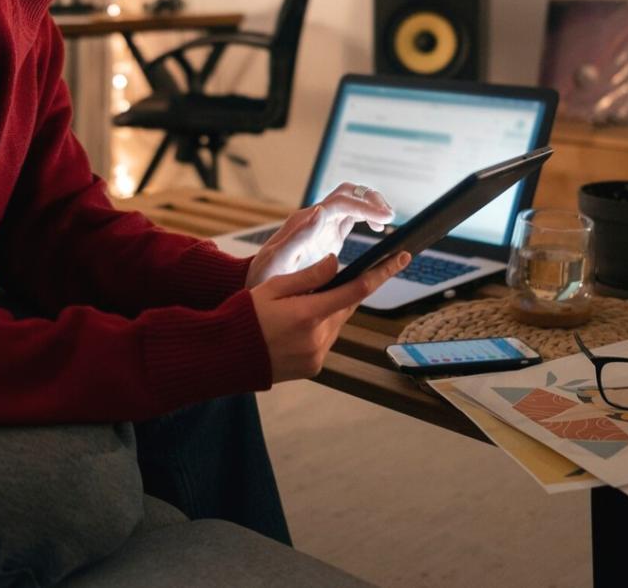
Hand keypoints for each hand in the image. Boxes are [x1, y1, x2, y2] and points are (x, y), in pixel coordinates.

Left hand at [245, 182, 394, 288]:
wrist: (259, 283)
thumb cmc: (264, 274)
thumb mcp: (276, 258)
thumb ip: (297, 236)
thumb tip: (319, 210)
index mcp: (306, 221)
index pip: (341, 202)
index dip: (365, 206)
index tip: (385, 218)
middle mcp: (316, 218)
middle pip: (348, 193)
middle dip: (371, 199)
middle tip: (390, 216)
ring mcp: (323, 225)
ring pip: (352, 201)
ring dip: (371, 205)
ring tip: (388, 220)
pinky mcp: (329, 234)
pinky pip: (351, 217)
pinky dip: (368, 217)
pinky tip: (378, 229)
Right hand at [250, 250, 411, 381]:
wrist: (225, 356)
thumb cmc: (244, 316)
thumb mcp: (273, 287)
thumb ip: (309, 276)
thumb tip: (336, 263)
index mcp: (308, 314)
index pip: (356, 289)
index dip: (382, 272)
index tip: (401, 258)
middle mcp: (318, 339)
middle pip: (347, 307)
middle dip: (344, 292)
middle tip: (328, 283)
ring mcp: (317, 356)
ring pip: (337, 324)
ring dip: (330, 311)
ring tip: (300, 307)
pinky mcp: (314, 368)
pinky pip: (327, 341)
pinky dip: (321, 329)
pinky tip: (297, 326)